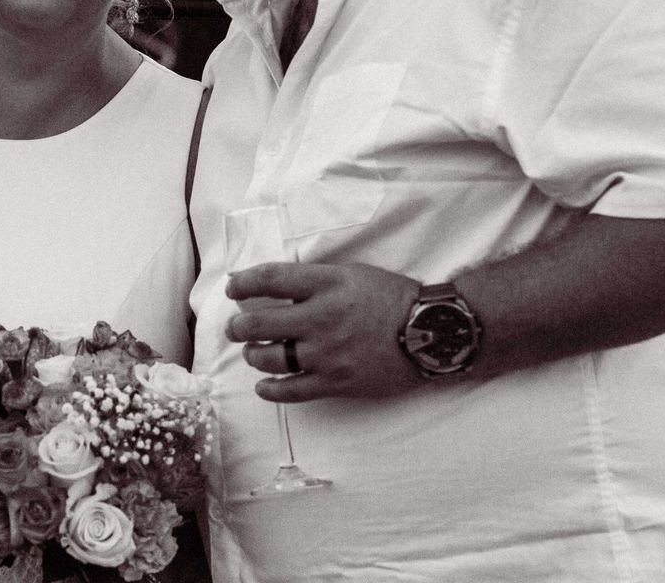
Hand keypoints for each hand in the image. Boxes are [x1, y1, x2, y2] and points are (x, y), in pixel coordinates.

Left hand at [225, 262, 422, 402]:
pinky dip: (271, 390)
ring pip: (270, 359)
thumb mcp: (352, 273)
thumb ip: (313, 279)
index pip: (270, 279)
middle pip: (259, 323)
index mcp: (326, 284)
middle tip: (236, 327)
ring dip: (253, 355)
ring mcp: (328, 353)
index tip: (232, 288)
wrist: (432, 331)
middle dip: (239, 326)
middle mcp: (322, 317)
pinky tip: (264, 386)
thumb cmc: (392, 297)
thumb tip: (271, 283)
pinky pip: (292, 391)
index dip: (243, 283)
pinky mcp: (337, 382)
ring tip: (254, 352)